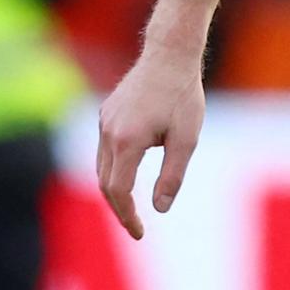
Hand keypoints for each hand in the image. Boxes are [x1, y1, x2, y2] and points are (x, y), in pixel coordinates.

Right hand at [93, 41, 205, 240]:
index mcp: (127, 142)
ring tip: (133, 207)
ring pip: (102, 167)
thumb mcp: (186, 139)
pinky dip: (114, 168)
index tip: (139, 233)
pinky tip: (130, 173)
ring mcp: (104, 122)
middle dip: (120, 208)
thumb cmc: (183, 97)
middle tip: (136, 227)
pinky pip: (105, 149)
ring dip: (116, 189)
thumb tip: (160, 208)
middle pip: (105, 183)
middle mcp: (108, 134)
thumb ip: (172, 176)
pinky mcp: (106, 114)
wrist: (169, 56)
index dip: (127, 216)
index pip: (118, 191)